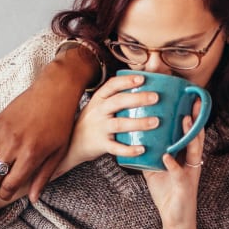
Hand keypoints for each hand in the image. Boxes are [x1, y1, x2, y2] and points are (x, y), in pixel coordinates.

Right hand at [0, 55, 96, 204]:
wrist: (53, 91)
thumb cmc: (60, 122)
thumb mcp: (58, 153)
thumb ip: (43, 177)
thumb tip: (33, 199)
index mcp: (31, 155)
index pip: (9, 184)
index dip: (6, 194)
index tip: (6, 194)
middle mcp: (13, 145)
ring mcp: (2, 133)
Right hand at [40, 73, 160, 197]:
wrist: (72, 143)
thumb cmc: (93, 121)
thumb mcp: (99, 105)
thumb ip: (117, 97)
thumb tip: (146, 87)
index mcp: (99, 99)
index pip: (112, 85)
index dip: (126, 81)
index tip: (142, 78)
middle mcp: (99, 111)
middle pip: (118, 101)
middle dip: (138, 98)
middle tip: (155, 97)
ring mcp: (99, 128)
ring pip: (119, 124)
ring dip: (138, 123)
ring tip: (155, 122)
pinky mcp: (101, 144)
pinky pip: (116, 148)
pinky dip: (129, 150)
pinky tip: (142, 149)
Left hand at [141, 104, 203, 228]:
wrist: (175, 219)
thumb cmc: (167, 193)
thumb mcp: (156, 169)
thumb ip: (151, 154)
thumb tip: (135, 138)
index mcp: (186, 157)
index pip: (190, 133)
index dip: (190, 116)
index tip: (188, 99)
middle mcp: (192, 162)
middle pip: (196, 136)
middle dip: (196, 118)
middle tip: (194, 101)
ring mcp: (190, 173)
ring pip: (193, 150)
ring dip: (189, 135)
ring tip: (184, 120)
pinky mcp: (185, 186)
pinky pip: (179, 172)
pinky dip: (172, 164)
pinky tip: (167, 156)